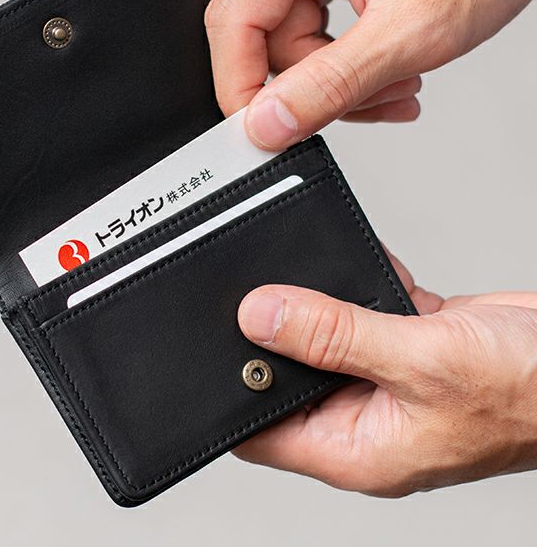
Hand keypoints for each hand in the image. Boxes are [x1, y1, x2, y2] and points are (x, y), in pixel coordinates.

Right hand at [205, 0, 536, 148]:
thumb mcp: (410, 33)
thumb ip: (329, 86)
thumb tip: (266, 122)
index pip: (235, 20)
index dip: (242, 88)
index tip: (264, 132)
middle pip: (263, 37)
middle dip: (315, 83)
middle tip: (372, 96)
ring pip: (284, 42)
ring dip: (336, 78)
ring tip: (395, 78)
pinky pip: (299, 28)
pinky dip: (339, 60)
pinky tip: (381, 63)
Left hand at [234, 253, 536, 495]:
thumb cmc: (527, 392)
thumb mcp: (418, 361)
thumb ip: (335, 335)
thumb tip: (261, 315)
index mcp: (356, 450)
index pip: (263, 433)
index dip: (231, 396)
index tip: (211, 349)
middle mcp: (364, 419)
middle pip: (289, 378)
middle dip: (272, 338)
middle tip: (255, 295)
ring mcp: (384, 381)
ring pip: (324, 340)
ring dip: (316, 307)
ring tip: (305, 275)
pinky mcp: (405, 347)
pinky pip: (361, 312)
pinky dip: (357, 286)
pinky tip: (359, 265)